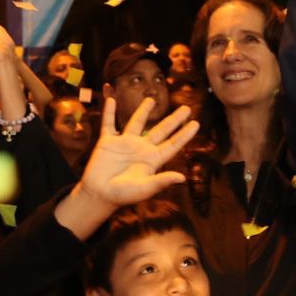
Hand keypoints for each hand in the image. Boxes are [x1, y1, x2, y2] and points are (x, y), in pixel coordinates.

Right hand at [76, 98, 198, 208]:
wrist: (99, 195)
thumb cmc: (123, 195)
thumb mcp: (144, 188)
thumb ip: (161, 181)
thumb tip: (182, 178)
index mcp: (152, 160)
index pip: (172, 144)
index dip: (184, 135)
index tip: (196, 124)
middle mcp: (141, 149)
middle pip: (161, 130)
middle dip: (173, 120)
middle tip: (187, 109)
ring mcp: (124, 144)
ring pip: (136, 122)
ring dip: (143, 110)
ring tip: (151, 99)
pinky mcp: (107, 142)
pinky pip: (108, 124)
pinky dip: (109, 112)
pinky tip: (111, 99)